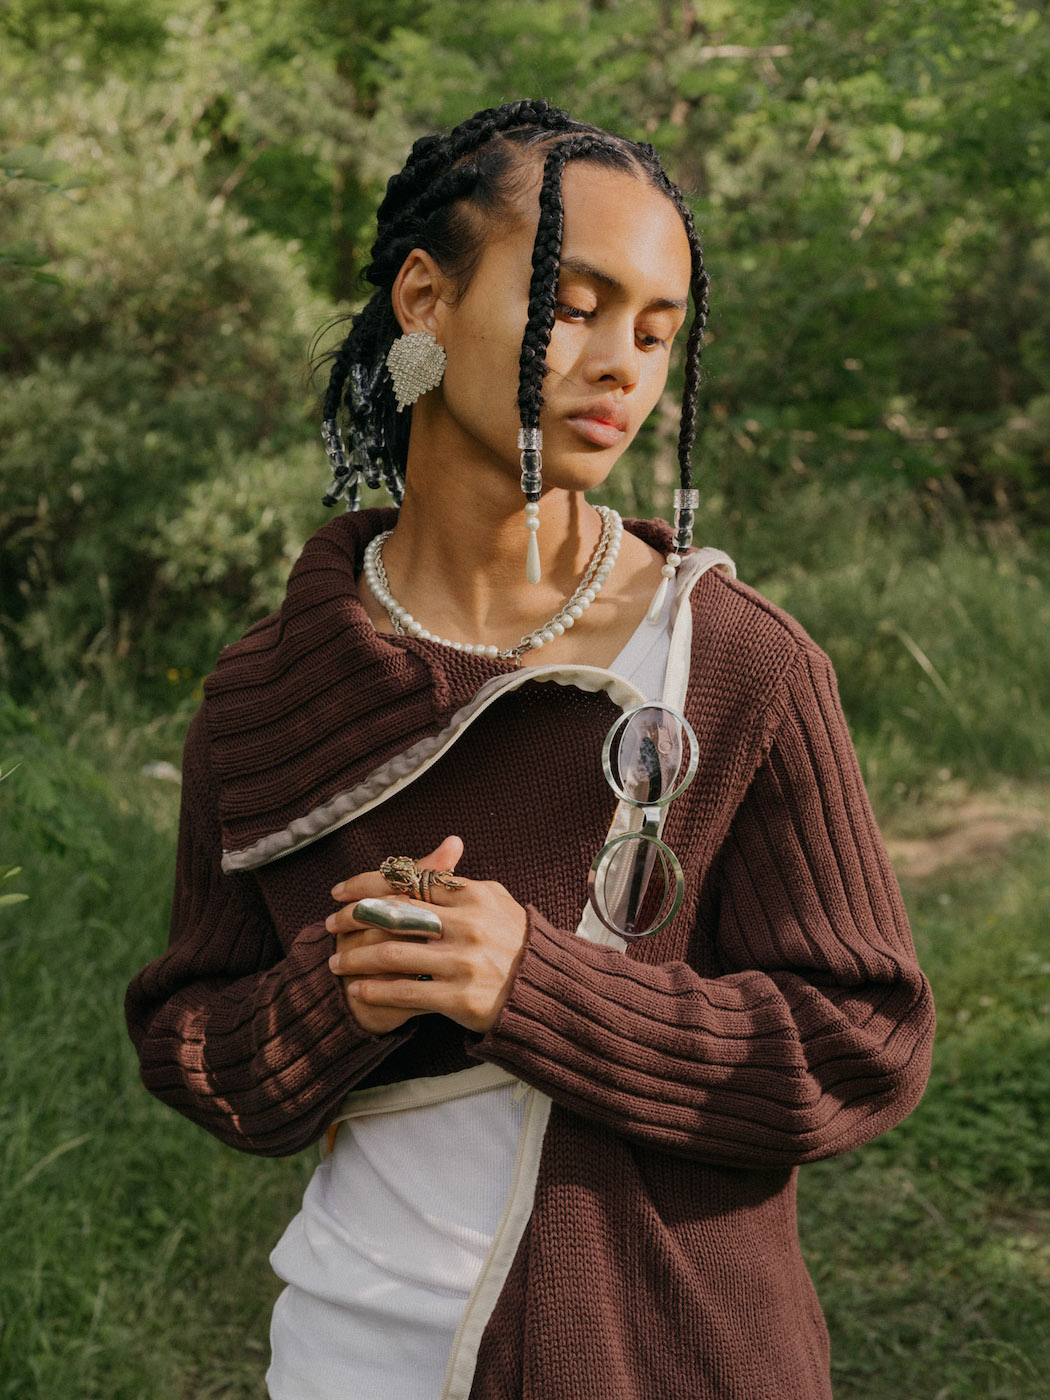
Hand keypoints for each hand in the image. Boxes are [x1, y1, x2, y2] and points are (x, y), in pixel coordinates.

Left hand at [326, 836, 528, 1035]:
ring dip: (356, 958)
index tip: (339, 892)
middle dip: (353, 919)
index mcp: (473, 896)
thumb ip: (463, 879)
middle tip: (328, 926)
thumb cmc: (517, 941)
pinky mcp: (461, 997)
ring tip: (335, 963)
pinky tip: (357, 991)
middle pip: (393, 914)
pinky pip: (406, 991)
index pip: (409, 881)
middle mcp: (468, 925)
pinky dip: (376, 991)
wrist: (546, 991)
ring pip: (392, 954)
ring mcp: (464, 961)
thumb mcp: (495, 901)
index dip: (367, 885)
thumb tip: (446, 845)